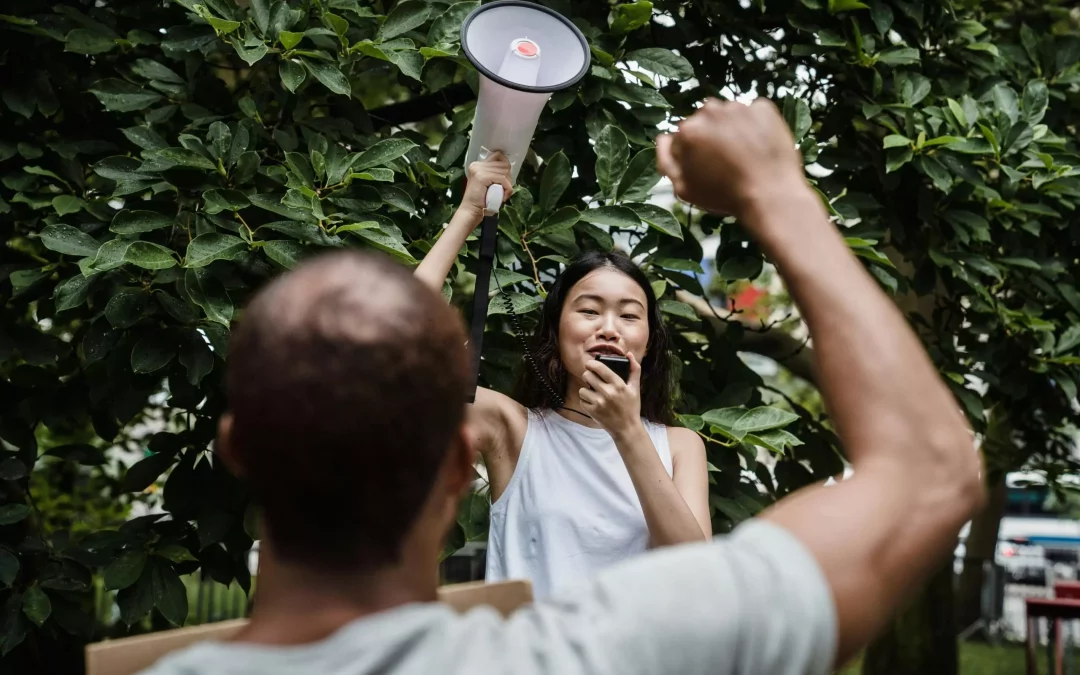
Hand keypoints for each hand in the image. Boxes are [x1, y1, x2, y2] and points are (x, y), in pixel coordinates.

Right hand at [457, 151, 512, 225]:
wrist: (471, 211)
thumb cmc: (481, 201)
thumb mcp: (489, 183)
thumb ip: (495, 174)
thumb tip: (508, 168)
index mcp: (478, 165)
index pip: (498, 155)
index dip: (506, 167)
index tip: (505, 180)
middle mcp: (477, 165)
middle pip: (504, 164)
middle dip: (508, 178)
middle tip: (504, 190)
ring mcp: (479, 170)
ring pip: (505, 172)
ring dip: (508, 185)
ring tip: (502, 194)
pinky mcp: (482, 176)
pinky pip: (502, 179)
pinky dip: (507, 188)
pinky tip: (503, 197)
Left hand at [580, 354, 642, 437]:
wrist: (627, 428)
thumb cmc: (631, 407)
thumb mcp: (635, 388)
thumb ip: (634, 369)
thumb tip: (629, 354)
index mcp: (618, 384)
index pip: (599, 367)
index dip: (591, 363)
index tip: (590, 364)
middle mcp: (608, 393)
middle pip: (587, 376)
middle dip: (588, 376)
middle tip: (592, 379)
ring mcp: (599, 403)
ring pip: (582, 389)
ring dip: (586, 390)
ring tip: (593, 393)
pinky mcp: (593, 412)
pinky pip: (582, 400)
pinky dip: (586, 401)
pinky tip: (594, 403)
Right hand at [656, 98, 807, 220]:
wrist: (770, 196)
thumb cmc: (723, 196)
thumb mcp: (683, 189)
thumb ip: (666, 160)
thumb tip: (663, 138)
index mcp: (687, 130)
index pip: (683, 137)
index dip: (692, 153)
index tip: (705, 168)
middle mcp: (710, 110)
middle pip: (705, 121)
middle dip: (711, 136)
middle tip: (725, 162)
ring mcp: (738, 107)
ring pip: (729, 115)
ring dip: (732, 129)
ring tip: (744, 154)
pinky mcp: (763, 107)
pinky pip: (753, 114)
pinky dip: (755, 125)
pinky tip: (759, 146)